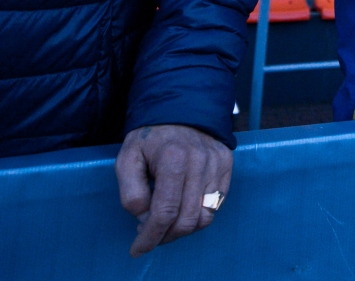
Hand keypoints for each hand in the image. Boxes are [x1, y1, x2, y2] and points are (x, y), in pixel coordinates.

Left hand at [116, 124, 232, 256]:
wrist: (181, 107)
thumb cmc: (151, 137)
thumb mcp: (128, 158)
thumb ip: (130, 191)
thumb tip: (145, 218)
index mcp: (173, 159)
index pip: (165, 212)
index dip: (150, 237)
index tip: (138, 248)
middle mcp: (200, 162)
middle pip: (187, 220)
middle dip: (166, 236)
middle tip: (151, 235)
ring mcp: (217, 164)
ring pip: (205, 217)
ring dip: (183, 229)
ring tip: (167, 223)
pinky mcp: (227, 165)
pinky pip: (217, 204)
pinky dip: (198, 215)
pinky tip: (183, 207)